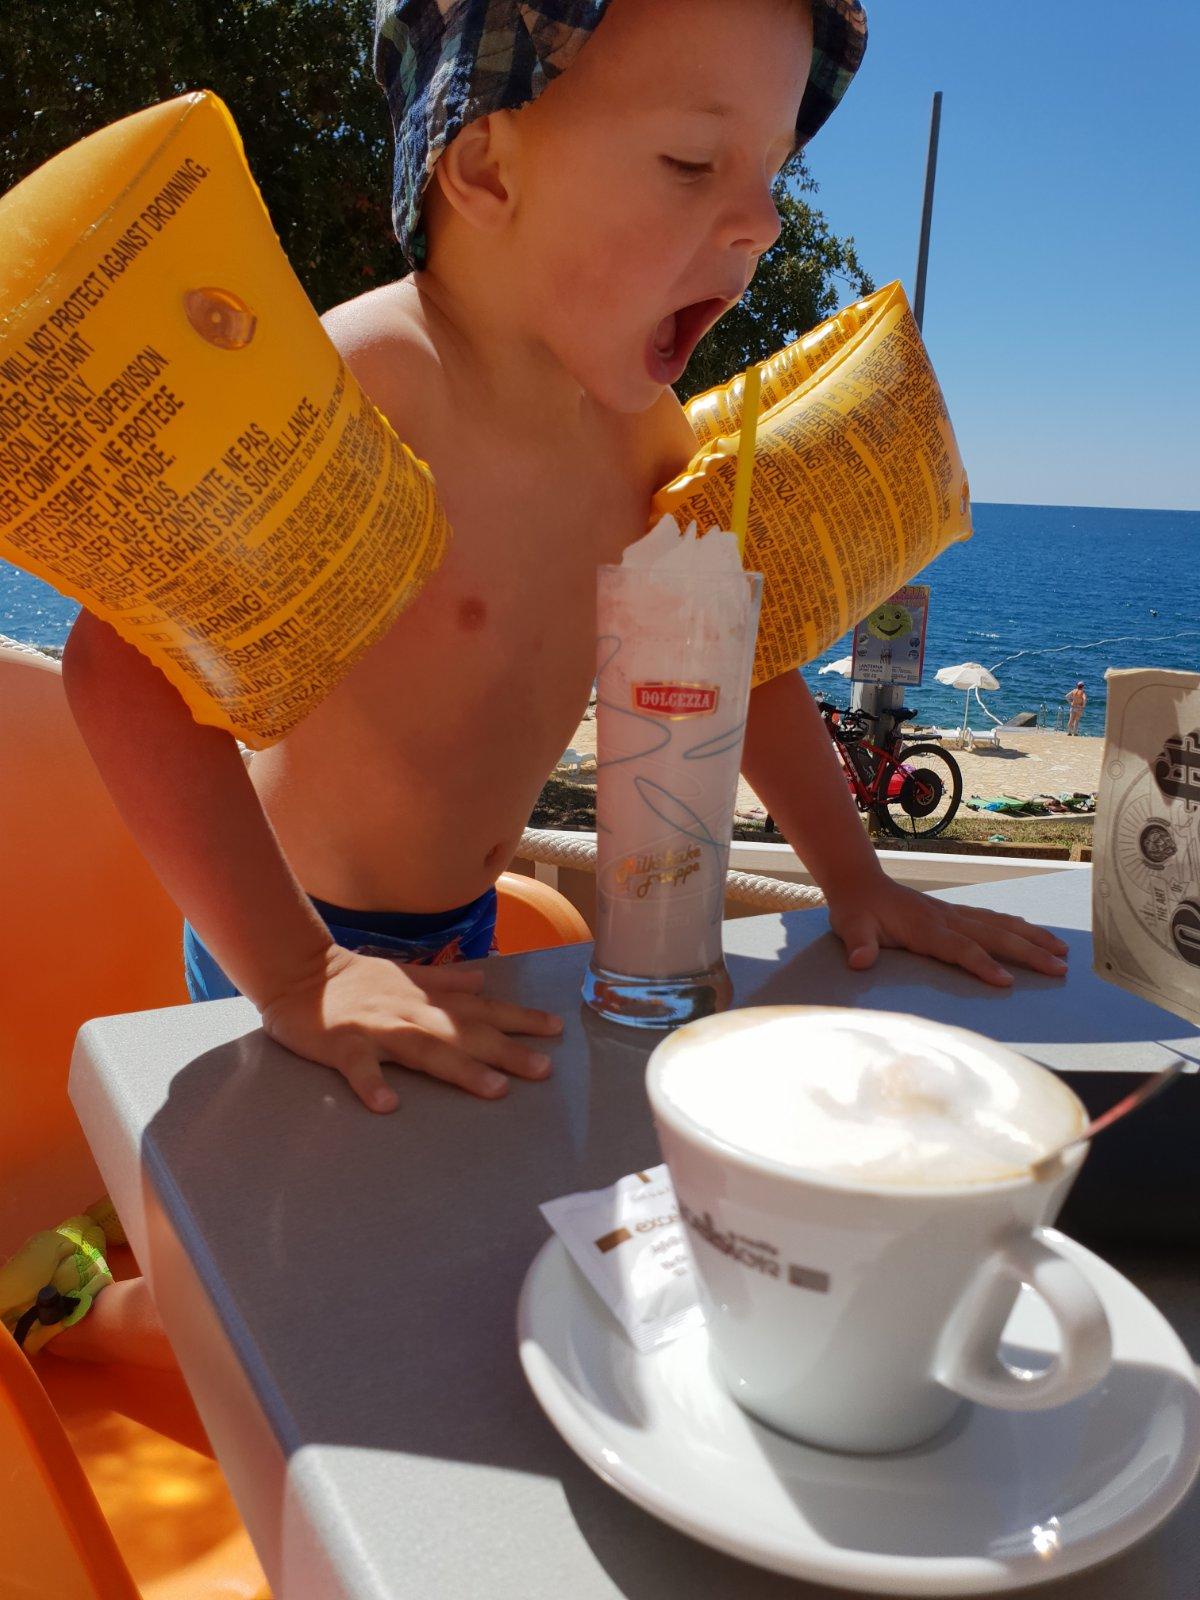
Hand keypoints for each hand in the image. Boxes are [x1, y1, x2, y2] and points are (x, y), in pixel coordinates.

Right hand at [261, 947, 562, 1111]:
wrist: (298, 973)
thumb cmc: (356, 980)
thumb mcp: (406, 975)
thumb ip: (444, 982)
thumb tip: (481, 982)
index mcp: (427, 1000)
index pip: (482, 1009)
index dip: (520, 1018)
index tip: (557, 1029)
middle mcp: (411, 1013)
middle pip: (465, 1033)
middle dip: (506, 1050)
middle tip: (544, 1069)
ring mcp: (378, 1029)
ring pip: (425, 1049)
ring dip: (460, 1068)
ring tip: (494, 1089)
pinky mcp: (343, 1044)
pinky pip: (359, 1068)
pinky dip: (372, 1084)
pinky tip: (388, 1105)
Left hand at [827, 876, 1068, 987]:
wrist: (859, 881)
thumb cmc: (855, 910)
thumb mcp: (849, 928)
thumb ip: (858, 945)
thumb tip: (859, 961)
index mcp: (924, 927)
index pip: (960, 948)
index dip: (982, 964)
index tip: (1006, 982)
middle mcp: (945, 918)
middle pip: (993, 936)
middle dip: (1028, 952)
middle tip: (1059, 969)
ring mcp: (952, 913)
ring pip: (999, 924)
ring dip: (1032, 937)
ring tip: (1062, 951)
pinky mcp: (954, 912)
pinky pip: (991, 918)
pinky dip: (1016, 926)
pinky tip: (1034, 934)